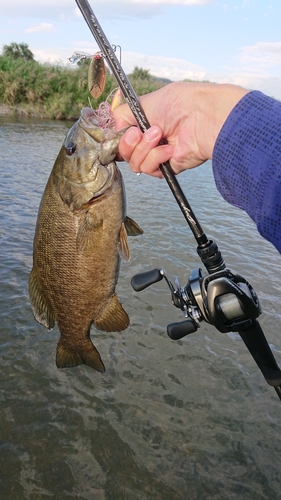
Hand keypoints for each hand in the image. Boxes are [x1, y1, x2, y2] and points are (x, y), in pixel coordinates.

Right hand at [113, 82, 248, 176]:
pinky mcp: (168, 168)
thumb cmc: (179, 104)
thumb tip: (113, 125)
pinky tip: (170, 149)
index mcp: (145, 123)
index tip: (123, 129)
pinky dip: (156, 158)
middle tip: (139, 132)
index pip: (122, 136)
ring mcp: (159, 154)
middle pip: (124, 153)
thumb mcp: (144, 102)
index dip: (119, 137)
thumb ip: (123, 114)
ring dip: (144, 148)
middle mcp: (151, 139)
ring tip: (160, 135)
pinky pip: (149, 169)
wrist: (201, 118)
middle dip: (128, 143)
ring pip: (134, 163)